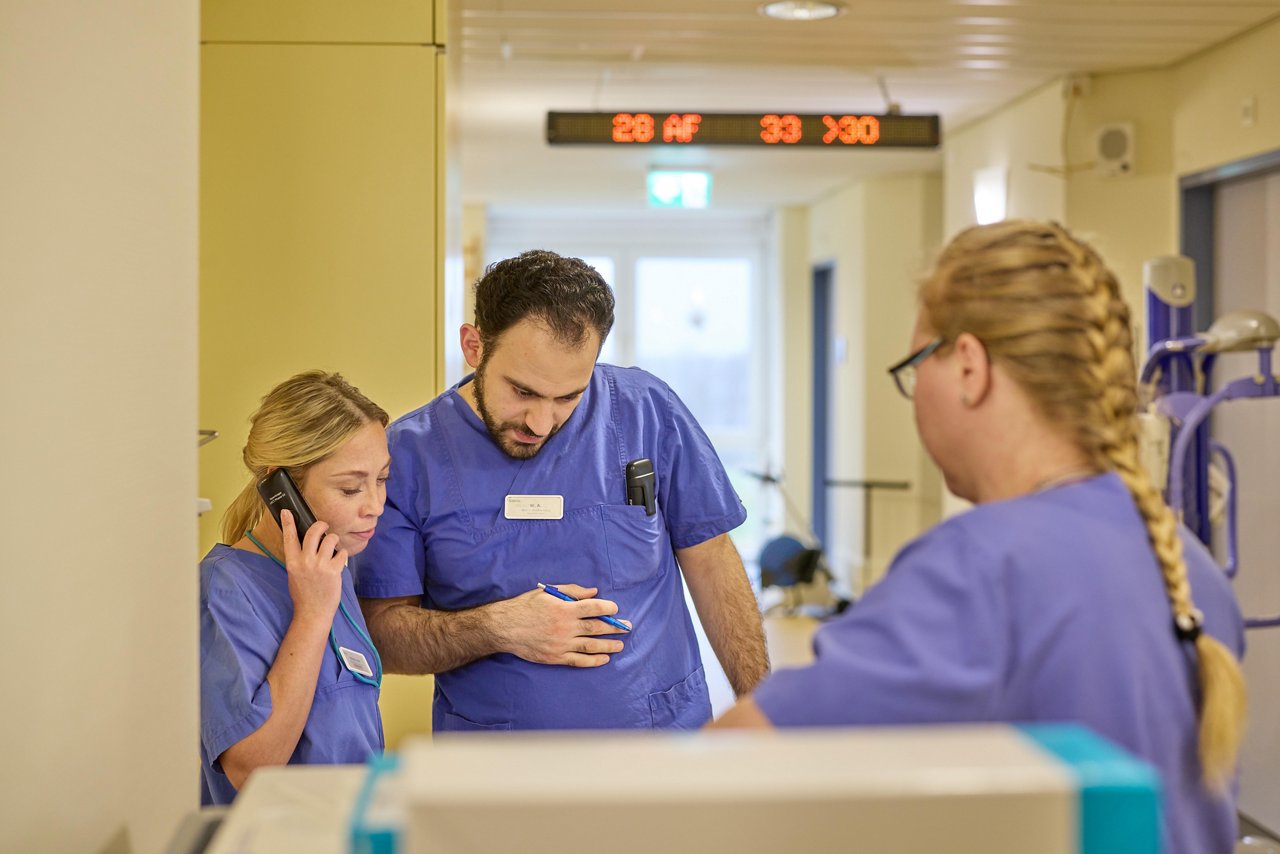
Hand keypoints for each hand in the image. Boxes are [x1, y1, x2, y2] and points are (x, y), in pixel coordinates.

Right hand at [280, 508, 346, 623]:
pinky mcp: (333, 570)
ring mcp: (319, 565)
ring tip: (333, 548)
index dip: (288, 522)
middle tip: (324, 527)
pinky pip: (342, 553)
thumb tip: (304, 544)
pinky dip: (342, 556)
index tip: (287, 511)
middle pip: (313, 532)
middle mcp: (305, 561)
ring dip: (334, 540)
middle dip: (321, 526)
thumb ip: (298, 559)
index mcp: (292, 562)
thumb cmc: (304, 594)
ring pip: (331, 539)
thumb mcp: (294, 575)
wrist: (312, 612)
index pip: (289, 537)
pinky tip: (338, 563)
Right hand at [492, 584, 629, 667]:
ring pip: (591, 646)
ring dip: (609, 646)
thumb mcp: (547, 591)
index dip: (608, 609)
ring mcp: (561, 644)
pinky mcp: (556, 657)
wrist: (505, 628)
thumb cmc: (526, 606)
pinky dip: (594, 661)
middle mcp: (565, 627)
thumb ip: (572, 591)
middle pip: (596, 628)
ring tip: (620, 645)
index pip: (593, 608)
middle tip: (627, 627)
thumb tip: (593, 592)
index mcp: (564, 608)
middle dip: (615, 628)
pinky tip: (604, 659)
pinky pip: (579, 661)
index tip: (615, 609)